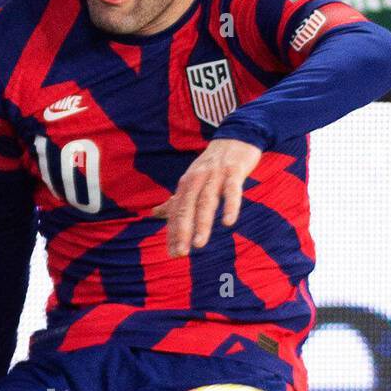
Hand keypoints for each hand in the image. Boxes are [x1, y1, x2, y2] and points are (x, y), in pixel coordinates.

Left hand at [151, 138, 263, 257]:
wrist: (236, 137)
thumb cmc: (212, 165)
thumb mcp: (191, 180)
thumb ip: (175, 200)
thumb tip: (154, 214)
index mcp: (186, 184)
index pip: (176, 212)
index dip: (174, 233)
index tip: (172, 254)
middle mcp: (197, 179)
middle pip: (187, 208)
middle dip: (182, 232)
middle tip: (180, 254)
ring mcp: (216, 175)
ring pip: (207, 202)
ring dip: (202, 224)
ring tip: (199, 245)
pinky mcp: (234, 171)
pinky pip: (232, 190)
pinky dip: (230, 206)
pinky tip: (228, 222)